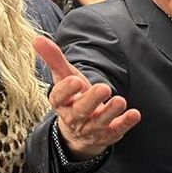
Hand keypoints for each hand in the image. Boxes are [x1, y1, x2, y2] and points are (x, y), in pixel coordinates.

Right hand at [35, 36, 140, 159]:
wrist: (79, 129)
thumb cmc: (73, 97)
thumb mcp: (64, 78)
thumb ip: (54, 59)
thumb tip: (37, 38)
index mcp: (61, 103)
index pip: (59, 98)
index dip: (66, 90)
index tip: (75, 81)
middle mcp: (74, 118)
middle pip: (81, 111)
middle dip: (92, 100)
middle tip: (104, 88)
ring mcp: (91, 128)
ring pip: (99, 122)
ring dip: (110, 112)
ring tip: (120, 101)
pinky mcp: (107, 134)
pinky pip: (116, 130)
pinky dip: (125, 123)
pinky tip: (134, 114)